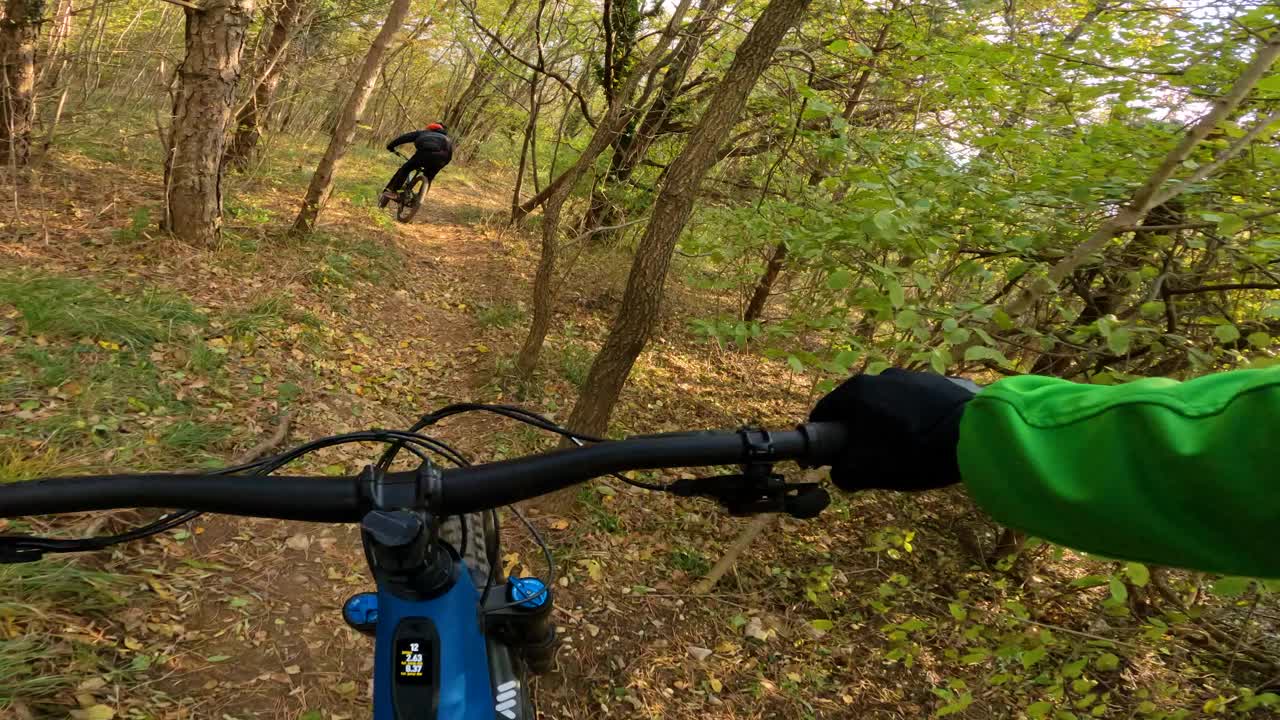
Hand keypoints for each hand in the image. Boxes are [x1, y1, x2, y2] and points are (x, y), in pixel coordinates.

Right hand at [809, 368, 976, 491]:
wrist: (978, 433)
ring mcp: (914, 376)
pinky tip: (929, 441)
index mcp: (857, 391)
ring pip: (888, 404)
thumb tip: (839, 470)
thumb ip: (843, 472)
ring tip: (906, 452)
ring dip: (888, 425)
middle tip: (869, 459)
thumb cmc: (914, 451)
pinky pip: (916, 404)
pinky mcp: (941, 382)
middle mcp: (881, 376)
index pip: (824, 412)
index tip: (831, 458)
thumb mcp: (869, 471)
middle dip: (858, 432)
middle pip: (857, 408)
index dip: (823, 437)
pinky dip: (914, 420)